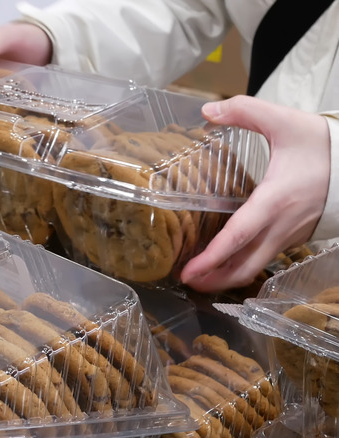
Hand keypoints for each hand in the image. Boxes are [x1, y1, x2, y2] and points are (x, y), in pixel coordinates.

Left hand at [181, 95, 330, 291]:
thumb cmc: (323, 145)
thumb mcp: (284, 121)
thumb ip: (245, 110)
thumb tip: (207, 111)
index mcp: (274, 200)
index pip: (239, 235)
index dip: (212, 257)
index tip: (189, 270)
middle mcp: (281, 225)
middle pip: (245, 265)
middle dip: (213, 279)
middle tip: (184, 281)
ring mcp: (290, 235)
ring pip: (255, 266)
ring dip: (227, 276)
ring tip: (199, 277)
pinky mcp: (295, 237)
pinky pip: (265, 258)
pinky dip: (243, 265)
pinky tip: (225, 260)